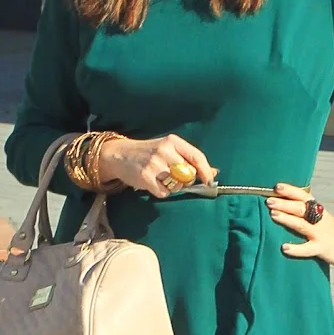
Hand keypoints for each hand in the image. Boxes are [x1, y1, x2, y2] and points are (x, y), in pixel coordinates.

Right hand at [96, 133, 216, 196]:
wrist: (120, 154)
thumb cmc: (148, 153)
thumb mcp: (168, 149)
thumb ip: (189, 159)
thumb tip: (214, 172)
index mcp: (173, 141)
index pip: (197, 156)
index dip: (206, 171)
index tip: (209, 180)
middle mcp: (165, 150)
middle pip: (188, 174)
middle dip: (185, 180)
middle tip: (175, 178)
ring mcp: (155, 164)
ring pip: (177, 185)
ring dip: (172, 187)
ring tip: (161, 179)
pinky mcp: (146, 177)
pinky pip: (164, 192)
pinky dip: (161, 192)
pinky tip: (153, 184)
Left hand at [266, 183, 333, 266]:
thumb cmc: (329, 230)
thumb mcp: (319, 216)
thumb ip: (303, 210)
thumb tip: (278, 203)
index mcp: (318, 209)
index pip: (303, 196)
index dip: (291, 190)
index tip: (277, 186)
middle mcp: (319, 219)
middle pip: (301, 208)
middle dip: (285, 203)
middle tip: (269, 200)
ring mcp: (320, 233)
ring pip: (302, 225)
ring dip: (287, 219)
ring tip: (273, 214)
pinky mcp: (322, 248)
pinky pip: (308, 249)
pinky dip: (296, 248)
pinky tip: (284, 247)